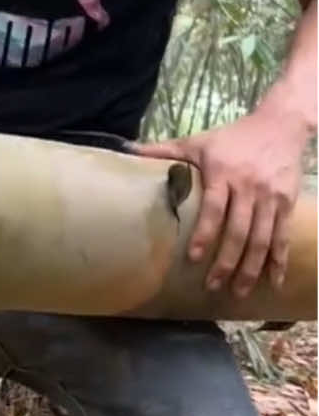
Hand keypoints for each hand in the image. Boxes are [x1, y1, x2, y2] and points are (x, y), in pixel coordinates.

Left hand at [134, 101, 308, 296]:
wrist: (281, 124)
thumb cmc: (233, 136)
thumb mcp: (199, 141)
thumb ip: (165, 149)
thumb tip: (128, 149)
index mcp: (223, 172)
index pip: (213, 208)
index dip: (205, 233)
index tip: (194, 257)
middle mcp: (249, 186)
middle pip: (239, 230)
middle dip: (227, 261)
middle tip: (213, 286)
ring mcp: (270, 196)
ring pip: (262, 238)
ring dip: (251, 267)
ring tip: (238, 291)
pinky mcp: (287, 202)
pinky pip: (283, 235)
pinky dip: (279, 260)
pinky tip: (273, 280)